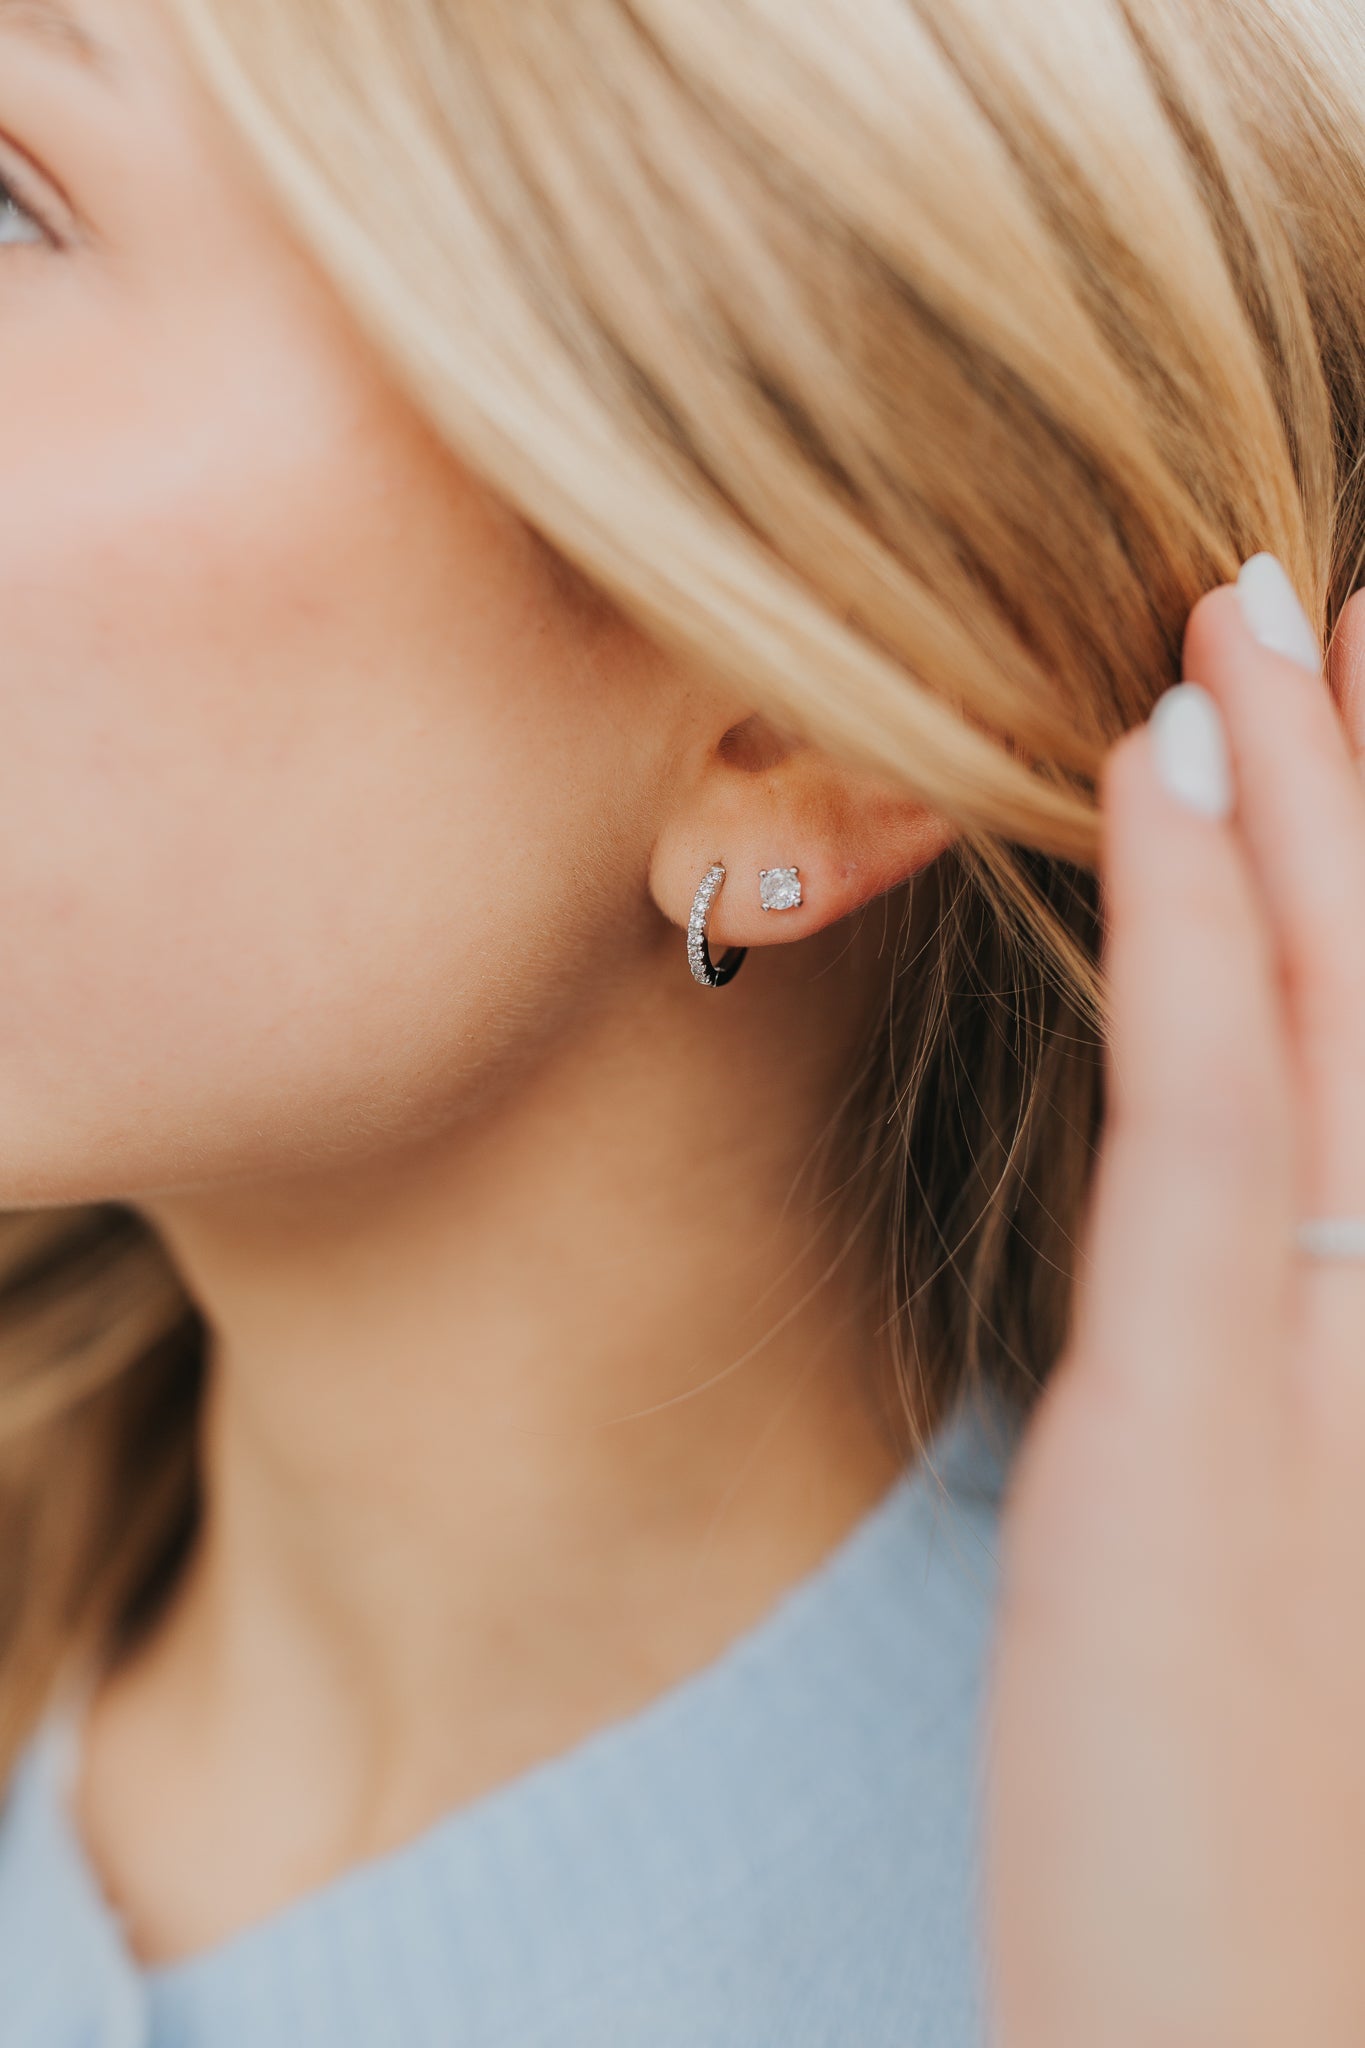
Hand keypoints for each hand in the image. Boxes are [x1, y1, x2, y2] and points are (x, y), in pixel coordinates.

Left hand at [983, 558, 1364, 2046]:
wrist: (1262, 2044)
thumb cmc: (1265, 1845)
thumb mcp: (1289, 1553)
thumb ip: (1278, 1359)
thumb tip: (1257, 1208)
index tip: (1347, 730)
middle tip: (1338, 598)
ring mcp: (1356, 1345)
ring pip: (1347, 1002)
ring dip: (1307, 784)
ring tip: (1256, 608)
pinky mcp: (1214, 1396)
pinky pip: (1225, 1096)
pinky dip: (1213, 912)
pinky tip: (1177, 759)